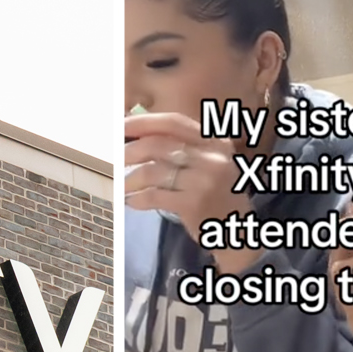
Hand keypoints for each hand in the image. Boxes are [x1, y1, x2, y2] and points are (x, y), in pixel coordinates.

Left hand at [124, 111, 256, 271]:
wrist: (237, 229)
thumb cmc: (216, 193)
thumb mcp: (209, 163)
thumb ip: (182, 147)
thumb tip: (135, 134)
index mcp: (215, 141)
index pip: (175, 122)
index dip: (144, 122)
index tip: (120, 125)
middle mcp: (212, 157)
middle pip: (158, 145)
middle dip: (130, 151)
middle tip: (115, 159)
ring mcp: (204, 181)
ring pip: (153, 172)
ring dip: (130, 179)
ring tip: (122, 186)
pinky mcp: (194, 204)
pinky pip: (154, 196)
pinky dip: (137, 199)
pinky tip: (132, 202)